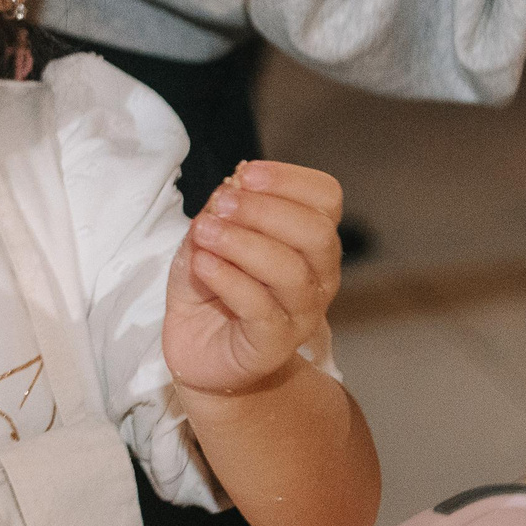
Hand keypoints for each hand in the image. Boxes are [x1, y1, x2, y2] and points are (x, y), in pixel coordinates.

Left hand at [165, 162, 344, 396]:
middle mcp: (317, 276)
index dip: (291, 180)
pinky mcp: (273, 344)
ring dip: (242, 242)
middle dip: (266, 210)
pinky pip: (260, 307)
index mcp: (309, 242)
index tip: (247, 173)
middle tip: (223, 204)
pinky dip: (228, 279)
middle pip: (316, 233)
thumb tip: (230, 187)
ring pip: (290, 271)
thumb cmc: (211, 290)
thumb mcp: (207, 239)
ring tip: (205, 232)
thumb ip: (220, 214)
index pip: (326, 200)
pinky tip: (203, 265)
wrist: (199, 353)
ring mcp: (300, 313)